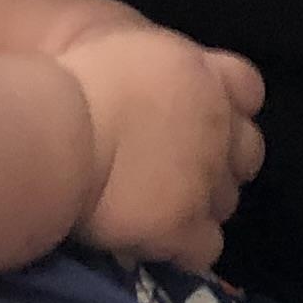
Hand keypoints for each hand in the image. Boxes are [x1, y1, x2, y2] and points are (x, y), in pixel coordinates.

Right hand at [63, 26, 265, 268]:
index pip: (248, 87)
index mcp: (200, 73)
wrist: (54, 133)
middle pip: (247, 152)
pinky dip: (185, 249)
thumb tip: (148, 91)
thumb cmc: (70, 82)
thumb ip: (155, 72)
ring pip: (227, 202)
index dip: (231, 105)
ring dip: (200, 205)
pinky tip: (155, 244)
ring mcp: (205, 178)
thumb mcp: (123, 53)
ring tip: (159, 210)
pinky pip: (205, 249)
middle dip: (222, 162)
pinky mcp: (184, 225)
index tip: (200, 116)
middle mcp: (216, 124)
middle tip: (178, 169)